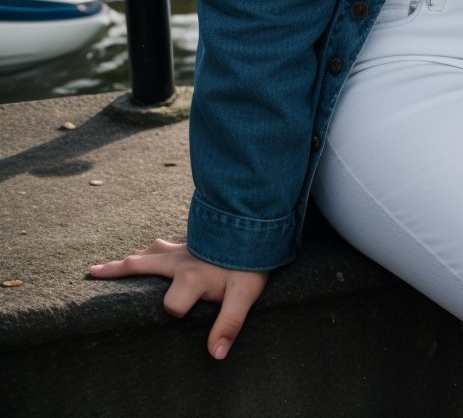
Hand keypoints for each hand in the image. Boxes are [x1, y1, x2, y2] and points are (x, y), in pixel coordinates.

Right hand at [89, 239, 267, 359]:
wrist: (257, 221)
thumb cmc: (251, 261)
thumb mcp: (244, 294)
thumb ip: (228, 323)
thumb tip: (214, 354)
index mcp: (191, 277)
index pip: (171, 305)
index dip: (176, 313)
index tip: (183, 317)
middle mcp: (180, 260)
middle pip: (141, 265)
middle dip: (117, 271)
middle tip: (92, 272)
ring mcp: (183, 248)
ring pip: (150, 252)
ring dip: (132, 260)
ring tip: (112, 265)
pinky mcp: (190, 240)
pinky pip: (163, 246)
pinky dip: (150, 251)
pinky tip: (150, 252)